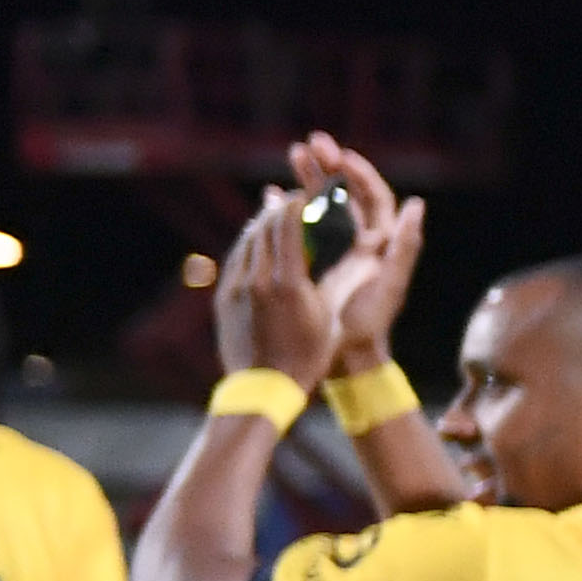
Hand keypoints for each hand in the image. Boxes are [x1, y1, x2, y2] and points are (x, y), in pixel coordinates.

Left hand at [214, 188, 338, 389]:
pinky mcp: (224, 297)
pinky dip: (248, 244)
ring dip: (262, 223)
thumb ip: (335, 280)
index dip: (296, 204)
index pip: (288, 227)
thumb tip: (357, 255)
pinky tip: (258, 242)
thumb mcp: (330, 317)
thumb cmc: (308, 355)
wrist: (263, 386)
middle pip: (264, 228)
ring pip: (247, 241)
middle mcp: (258, 280)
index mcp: (289, 283)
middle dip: (279, 208)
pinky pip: (236, 259)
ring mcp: (237, 288)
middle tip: (293, 199)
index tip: (306, 194)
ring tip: (276, 214)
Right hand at [289, 136, 428, 371]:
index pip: (374, 196)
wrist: (345, 352)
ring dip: (309, 178)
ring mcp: (335, 247)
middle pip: (346, 193)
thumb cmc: (370, 322)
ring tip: (293, 153)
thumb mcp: (390, 285)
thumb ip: (404, 246)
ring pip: (322, 203)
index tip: (340, 156)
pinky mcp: (312, 258)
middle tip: (310, 143)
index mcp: (381, 242)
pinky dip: (288, 207)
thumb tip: (417, 205)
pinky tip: (271, 193)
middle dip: (329, 166)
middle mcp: (360, 239)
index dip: (359, 174)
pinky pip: (300, 225)